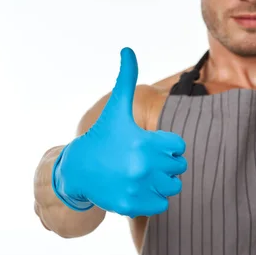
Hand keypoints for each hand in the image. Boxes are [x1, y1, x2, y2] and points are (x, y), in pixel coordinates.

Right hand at [52, 48, 186, 216]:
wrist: (76, 170)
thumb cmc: (102, 136)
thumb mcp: (116, 109)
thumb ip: (126, 79)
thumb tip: (127, 49)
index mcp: (144, 141)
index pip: (179, 146)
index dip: (167, 145)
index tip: (150, 144)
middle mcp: (142, 166)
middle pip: (179, 168)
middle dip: (166, 164)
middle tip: (145, 160)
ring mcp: (136, 188)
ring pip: (173, 187)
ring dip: (162, 182)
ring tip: (142, 174)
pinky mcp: (132, 206)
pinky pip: (161, 205)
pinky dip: (154, 199)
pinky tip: (137, 188)